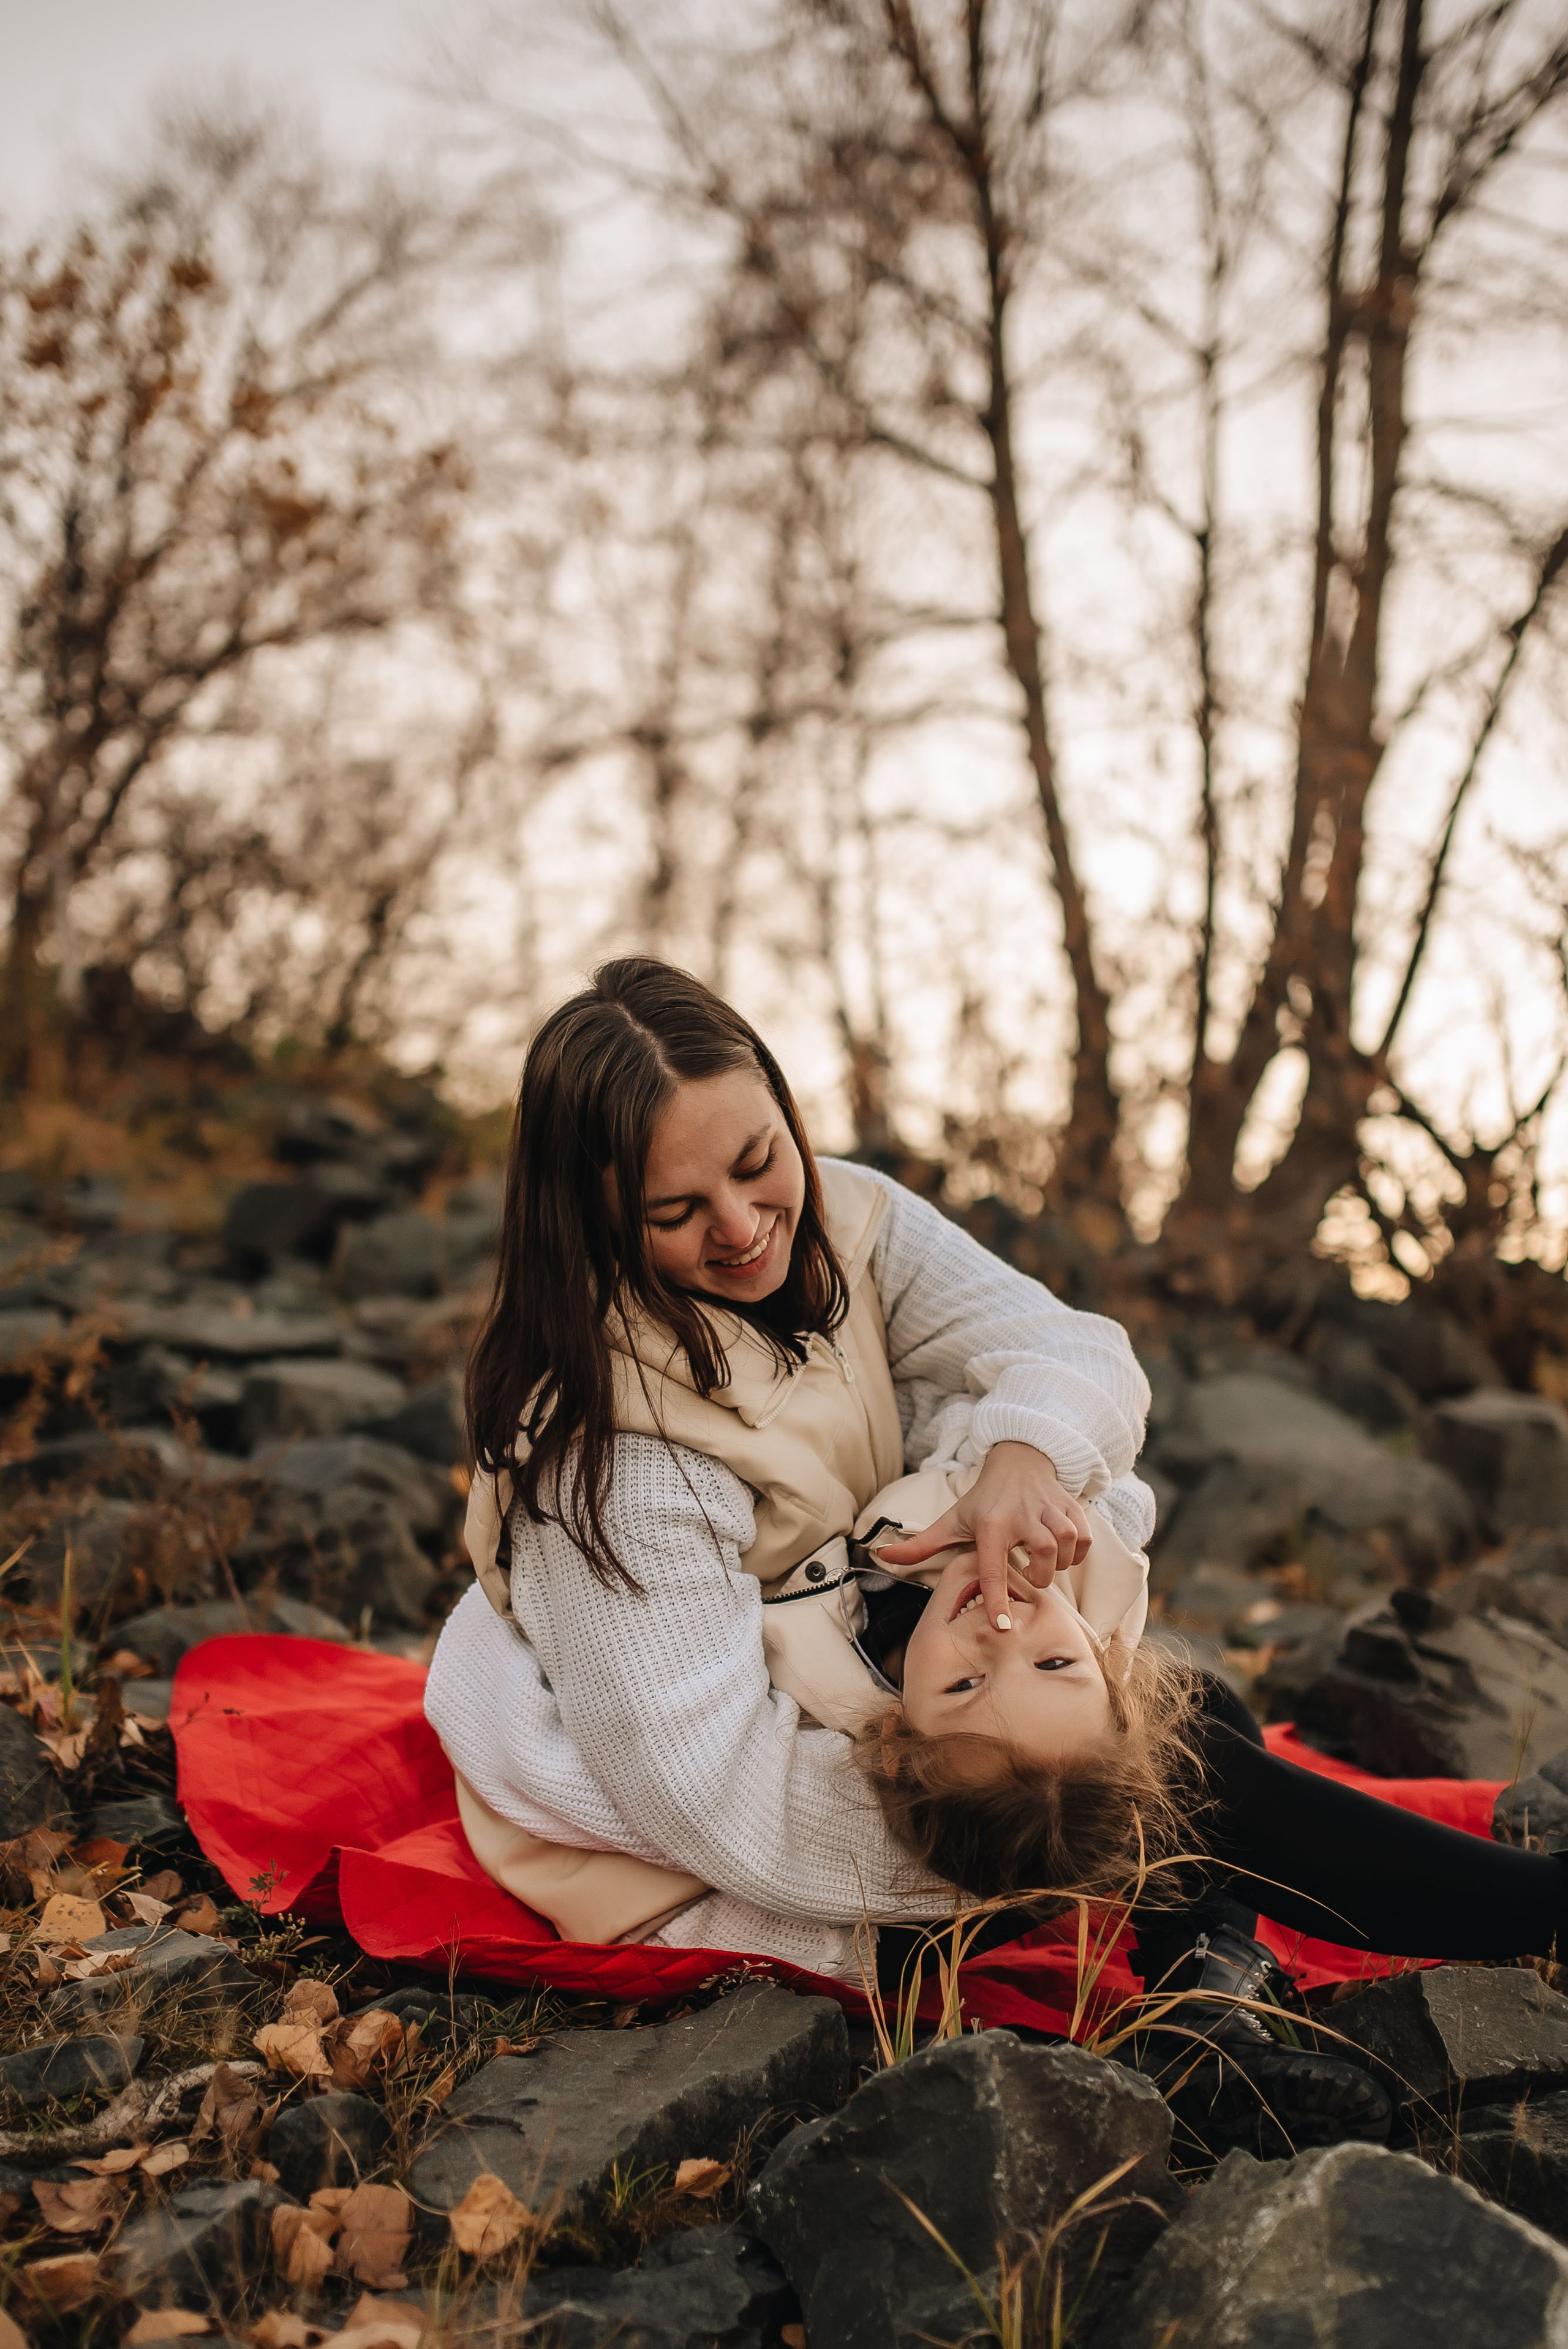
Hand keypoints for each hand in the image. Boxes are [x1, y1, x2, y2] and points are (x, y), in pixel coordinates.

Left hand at [874, 1442, 1092, 1632]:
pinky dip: (1078, 1551)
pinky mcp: (1070, 1506)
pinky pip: (1084, 1538)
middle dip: (1039, 1576)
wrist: (1018, 1461)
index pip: (993, 1567)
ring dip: (1059, 1562)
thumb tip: (881, 1555)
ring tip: (1045, 1561)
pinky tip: (1063, 1551)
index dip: (996, 1599)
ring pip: (1066, 1545)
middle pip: (1043, 1556)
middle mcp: (1021, 1514)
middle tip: (1028, 1573)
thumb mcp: (951, 1520)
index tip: (1002, 1626)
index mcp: (990, 1524)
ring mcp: (1049, 1508)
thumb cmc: (983, 1500)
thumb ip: (920, 1544)